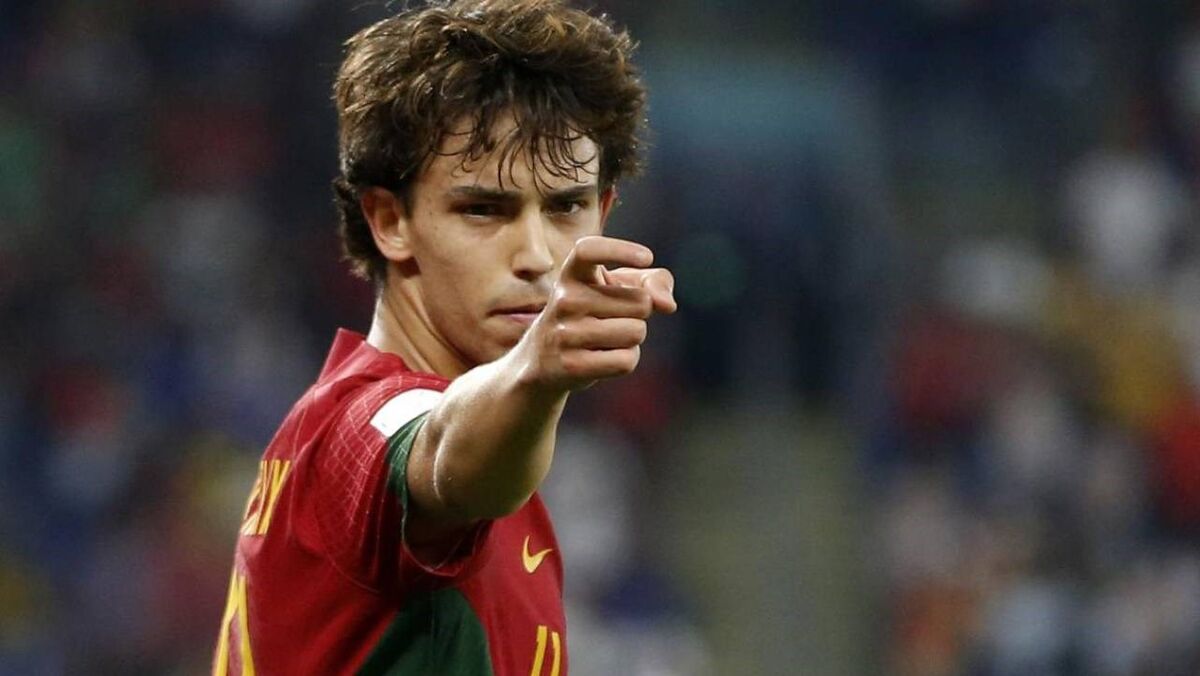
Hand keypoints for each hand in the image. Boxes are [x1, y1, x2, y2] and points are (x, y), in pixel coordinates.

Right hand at [519, 235, 675, 391]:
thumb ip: (652, 282)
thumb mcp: (618, 288)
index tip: (647, 257)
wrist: (543, 360)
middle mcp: (565, 299)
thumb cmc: (590, 314)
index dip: (620, 250)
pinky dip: (625, 360)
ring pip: (636, 332)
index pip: (589, 250)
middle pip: (640, 302)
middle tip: (611, 319)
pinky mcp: (572, 365)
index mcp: (572, 273)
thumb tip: (668, 304)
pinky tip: (602, 357)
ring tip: (606, 338)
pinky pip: (626, 360)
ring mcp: (565, 332)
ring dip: (632, 339)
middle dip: (639, 313)